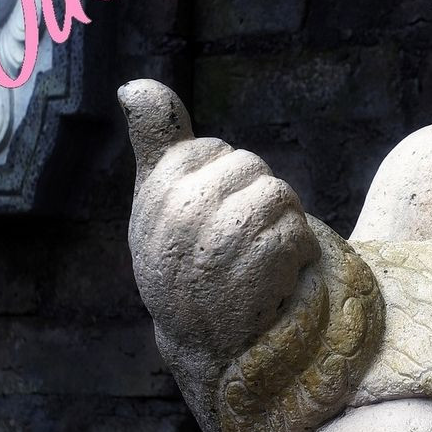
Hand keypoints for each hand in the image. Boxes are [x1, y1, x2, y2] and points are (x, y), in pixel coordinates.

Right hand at [118, 79, 319, 364]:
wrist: (202, 345)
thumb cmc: (181, 260)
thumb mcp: (157, 199)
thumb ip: (155, 138)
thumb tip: (135, 86)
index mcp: (156, 192)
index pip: (214, 149)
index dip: (224, 181)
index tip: (208, 218)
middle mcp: (181, 214)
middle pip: (252, 166)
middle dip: (256, 199)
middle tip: (238, 242)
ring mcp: (217, 243)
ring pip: (279, 194)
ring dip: (281, 226)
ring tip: (258, 258)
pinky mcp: (257, 270)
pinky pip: (297, 230)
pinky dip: (295, 253)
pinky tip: (274, 278)